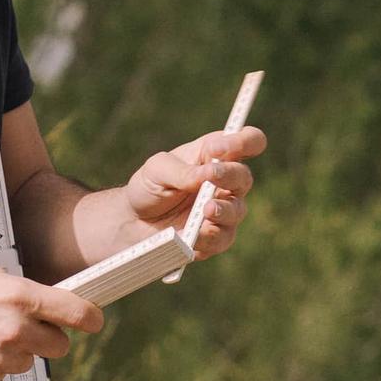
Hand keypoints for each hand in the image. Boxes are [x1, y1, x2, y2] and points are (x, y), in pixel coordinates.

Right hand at [0, 267, 103, 380]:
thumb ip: (25, 292)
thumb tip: (50, 303)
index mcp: (20, 297)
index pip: (76, 314)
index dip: (90, 319)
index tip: (93, 322)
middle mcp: (15, 329)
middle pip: (60, 347)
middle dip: (49, 338)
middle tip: (30, 329)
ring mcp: (0, 357)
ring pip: (30, 362)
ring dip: (18, 353)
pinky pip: (4, 375)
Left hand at [121, 124, 267, 257]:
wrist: (133, 222)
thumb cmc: (149, 187)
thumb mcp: (157, 170)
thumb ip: (182, 170)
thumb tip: (207, 174)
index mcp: (214, 156)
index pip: (248, 142)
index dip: (242, 142)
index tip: (217, 149)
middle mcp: (225, 183)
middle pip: (244, 176)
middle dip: (230, 175)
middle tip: (212, 175)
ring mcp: (224, 211)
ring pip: (238, 209)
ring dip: (224, 209)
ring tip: (206, 209)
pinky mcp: (215, 238)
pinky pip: (222, 238)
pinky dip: (208, 236)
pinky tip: (194, 234)